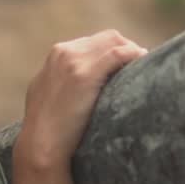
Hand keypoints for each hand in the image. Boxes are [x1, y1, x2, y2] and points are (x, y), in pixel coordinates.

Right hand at [16, 30, 147, 170]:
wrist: (40, 145)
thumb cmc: (47, 129)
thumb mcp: (49, 94)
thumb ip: (64, 81)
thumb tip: (82, 85)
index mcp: (56, 54)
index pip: (94, 42)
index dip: (115, 49)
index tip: (128, 64)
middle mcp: (64, 52)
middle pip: (107, 38)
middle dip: (127, 48)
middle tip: (140, 64)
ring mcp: (74, 62)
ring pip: (114, 42)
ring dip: (132, 51)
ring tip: (144, 65)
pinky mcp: (85, 75)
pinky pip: (118, 54)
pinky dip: (134, 54)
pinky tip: (144, 61)